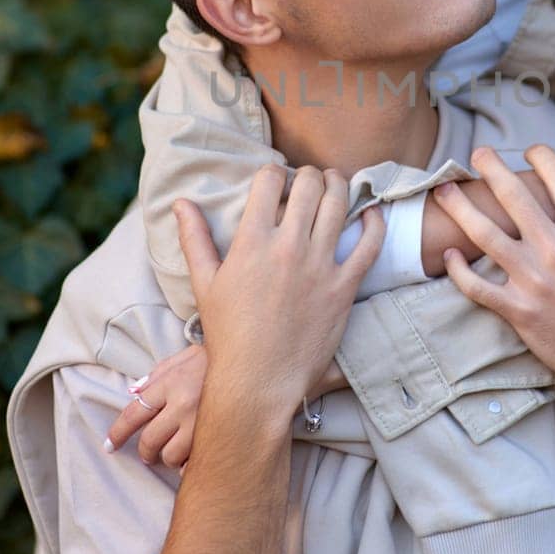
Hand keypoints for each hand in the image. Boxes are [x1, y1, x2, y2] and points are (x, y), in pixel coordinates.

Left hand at [104, 340, 350, 470]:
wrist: (263, 360)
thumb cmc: (222, 358)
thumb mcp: (188, 355)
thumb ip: (159, 372)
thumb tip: (132, 392)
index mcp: (171, 382)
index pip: (134, 413)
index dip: (118, 433)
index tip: (109, 446)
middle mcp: (183, 404)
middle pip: (150, 441)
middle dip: (145, 453)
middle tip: (148, 456)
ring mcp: (202, 423)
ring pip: (172, 456)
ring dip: (170, 459)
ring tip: (176, 455)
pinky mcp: (220, 437)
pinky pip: (197, 463)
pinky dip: (193, 465)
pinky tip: (198, 458)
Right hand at [173, 165, 384, 429]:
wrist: (258, 381)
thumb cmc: (228, 335)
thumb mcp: (204, 284)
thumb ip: (194, 239)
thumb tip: (181, 203)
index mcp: (252, 241)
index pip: (269, 180)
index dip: (273, 172)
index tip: (276, 179)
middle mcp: (288, 246)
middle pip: (308, 185)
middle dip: (308, 174)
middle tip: (308, 179)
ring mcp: (320, 265)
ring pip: (339, 204)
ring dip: (338, 185)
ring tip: (334, 183)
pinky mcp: (344, 286)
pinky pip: (369, 244)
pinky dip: (373, 223)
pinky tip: (370, 214)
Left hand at [433, 145, 554, 403]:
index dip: (540, 155)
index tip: (531, 152)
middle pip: (512, 195)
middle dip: (491, 167)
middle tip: (478, 152)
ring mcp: (532, 280)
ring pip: (483, 235)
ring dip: (459, 208)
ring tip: (443, 191)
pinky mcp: (518, 310)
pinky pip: (477, 287)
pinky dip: (458, 270)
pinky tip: (451, 254)